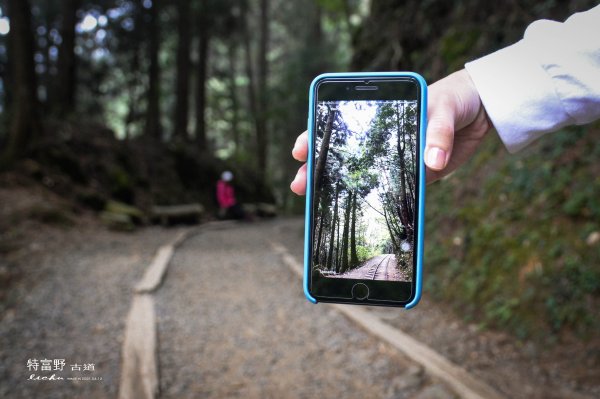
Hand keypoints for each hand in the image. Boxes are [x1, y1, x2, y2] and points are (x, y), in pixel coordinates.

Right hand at [290, 69, 491, 194]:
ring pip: (362, 179)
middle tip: (299, 185)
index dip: (315, 137)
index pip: (339, 126)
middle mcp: (382, 140)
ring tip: (316, 206)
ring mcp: (396, 161)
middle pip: (343, 157)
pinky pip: (395, 194)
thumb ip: (438, 131)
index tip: (300, 149)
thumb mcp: (444, 107)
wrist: (482, 111)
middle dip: (317, 170)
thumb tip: (434, 161)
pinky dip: (377, 207)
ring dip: (340, 193)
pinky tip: (362, 219)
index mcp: (379, 115)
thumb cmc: (455, 98)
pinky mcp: (416, 178)